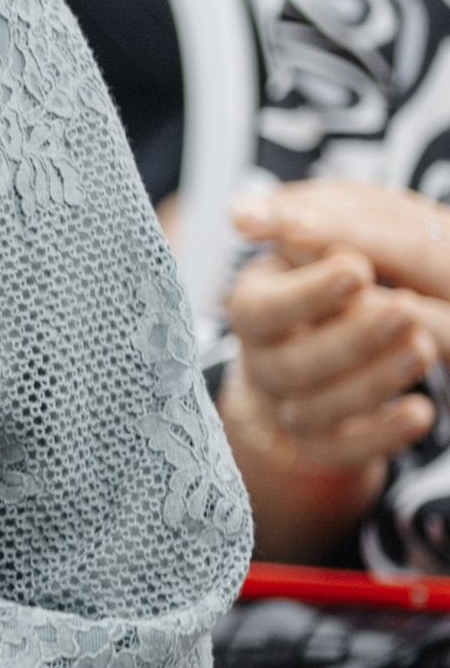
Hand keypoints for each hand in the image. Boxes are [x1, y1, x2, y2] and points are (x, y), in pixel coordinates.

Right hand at [224, 187, 441, 486]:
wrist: (366, 320)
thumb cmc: (348, 260)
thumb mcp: (341, 227)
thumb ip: (309, 220)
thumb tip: (242, 214)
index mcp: (256, 301)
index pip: (262, 309)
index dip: (307, 294)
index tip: (357, 268)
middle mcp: (264, 360)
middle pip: (286, 366)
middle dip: (348, 340)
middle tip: (406, 310)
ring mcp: (291, 406)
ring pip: (313, 411)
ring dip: (371, 382)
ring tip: (424, 349)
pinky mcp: (324, 444)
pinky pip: (342, 453)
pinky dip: (381, 436)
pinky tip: (421, 411)